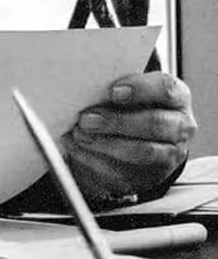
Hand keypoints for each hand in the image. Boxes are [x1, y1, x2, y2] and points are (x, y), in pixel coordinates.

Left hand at [64, 71, 195, 201]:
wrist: (138, 136)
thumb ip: (116, 86)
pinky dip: (96, 159)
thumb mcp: (129, 88)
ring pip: (143, 151)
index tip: (113, 91)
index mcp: (177, 97)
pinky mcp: (152, 174)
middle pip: (155, 124)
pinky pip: (126, 171)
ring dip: (107, 143)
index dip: (140, 89)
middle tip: (86, 119)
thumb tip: (84, 84)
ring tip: (80, 134)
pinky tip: (77, 147)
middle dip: (116, 122)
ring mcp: (170, 153)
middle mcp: (180, 125)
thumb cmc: (132, 103)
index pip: (166, 89)